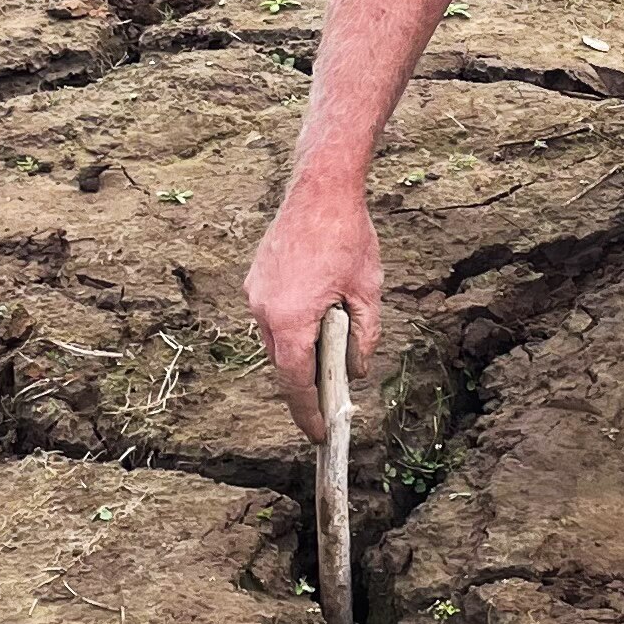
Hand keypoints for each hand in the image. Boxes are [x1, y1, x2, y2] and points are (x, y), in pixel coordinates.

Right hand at [246, 182, 383, 442]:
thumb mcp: (368, 292)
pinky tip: (315, 319)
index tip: (319, 435)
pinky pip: (271, 315)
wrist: (320, 188)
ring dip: (299, 351)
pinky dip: (291, 326)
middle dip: (305, 385)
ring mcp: (255, 293)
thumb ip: (363, 337)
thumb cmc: (348, 237)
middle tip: (329, 405)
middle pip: (284, 363)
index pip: (296, 382)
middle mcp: (264, 310)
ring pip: (276, 340)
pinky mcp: (255, 279)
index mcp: (291, 319)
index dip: (308, 413)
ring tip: (329, 353)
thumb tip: (356, 371)